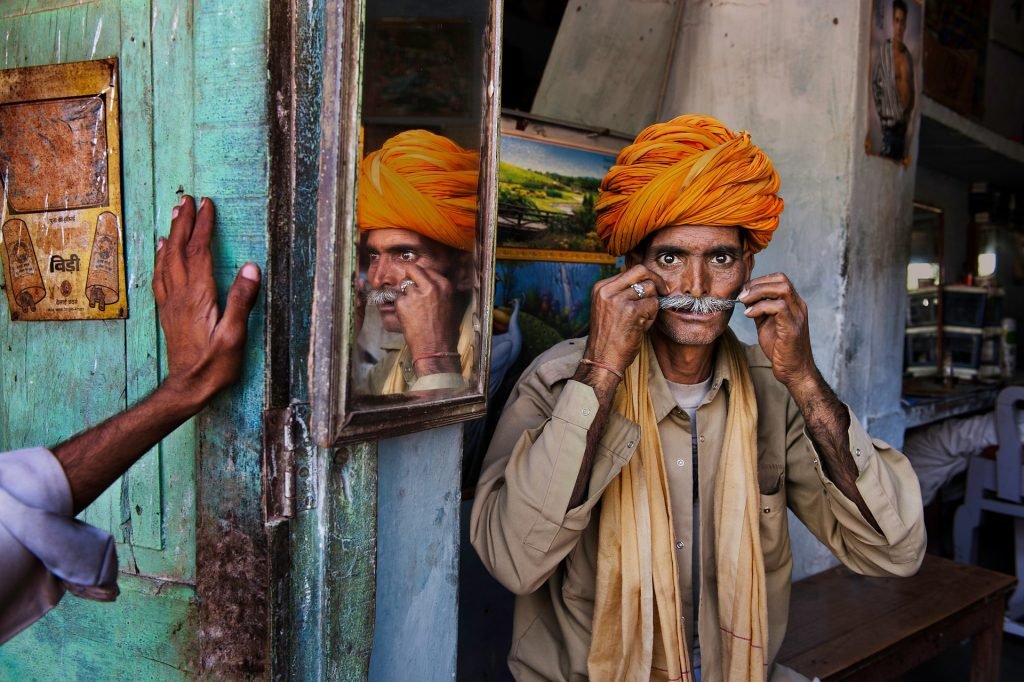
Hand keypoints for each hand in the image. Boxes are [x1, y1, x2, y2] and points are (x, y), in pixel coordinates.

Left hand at [152, 195, 261, 408]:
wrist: (188, 387)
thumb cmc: (215, 365)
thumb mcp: (235, 335)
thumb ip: (241, 300)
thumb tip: (251, 267)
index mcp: (198, 295)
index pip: (200, 252)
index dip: (204, 226)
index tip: (208, 205)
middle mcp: (180, 294)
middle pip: (178, 249)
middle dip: (184, 222)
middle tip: (187, 199)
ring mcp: (171, 302)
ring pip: (166, 259)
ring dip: (171, 234)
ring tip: (175, 215)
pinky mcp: (168, 311)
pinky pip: (161, 275)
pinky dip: (161, 256)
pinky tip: (162, 250)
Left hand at [393, 263, 462, 374]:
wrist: (435, 347)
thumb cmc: (444, 330)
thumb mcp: (449, 304)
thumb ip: (439, 290)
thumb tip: (426, 281)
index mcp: (444, 285)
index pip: (427, 270)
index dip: (420, 276)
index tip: (417, 282)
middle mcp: (431, 286)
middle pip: (412, 269)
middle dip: (408, 277)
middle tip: (408, 288)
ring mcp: (415, 294)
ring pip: (403, 285)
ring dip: (404, 294)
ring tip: (411, 309)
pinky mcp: (403, 303)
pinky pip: (397, 299)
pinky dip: (399, 307)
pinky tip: (407, 317)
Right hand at [583, 264, 665, 374]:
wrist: (601, 360)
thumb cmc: (608, 338)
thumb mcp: (607, 309)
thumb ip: (622, 293)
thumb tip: (646, 281)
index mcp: (601, 288)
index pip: (630, 270)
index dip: (646, 278)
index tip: (653, 287)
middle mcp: (607, 290)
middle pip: (641, 271)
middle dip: (657, 280)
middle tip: (663, 292)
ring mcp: (619, 300)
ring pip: (650, 289)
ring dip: (653, 303)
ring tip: (644, 318)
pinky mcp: (631, 311)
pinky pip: (653, 304)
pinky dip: (652, 316)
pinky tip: (642, 327)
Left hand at [739, 272, 816, 388]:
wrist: (794, 371)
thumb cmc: (780, 349)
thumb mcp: (766, 324)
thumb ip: (759, 309)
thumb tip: (745, 296)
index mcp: (793, 304)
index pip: (780, 279)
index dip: (760, 280)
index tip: (744, 290)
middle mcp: (798, 306)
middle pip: (781, 280)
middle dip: (757, 283)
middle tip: (742, 294)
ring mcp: (798, 316)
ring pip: (782, 289)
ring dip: (758, 292)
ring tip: (744, 301)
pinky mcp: (793, 327)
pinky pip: (779, 307)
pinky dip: (760, 307)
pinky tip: (749, 314)